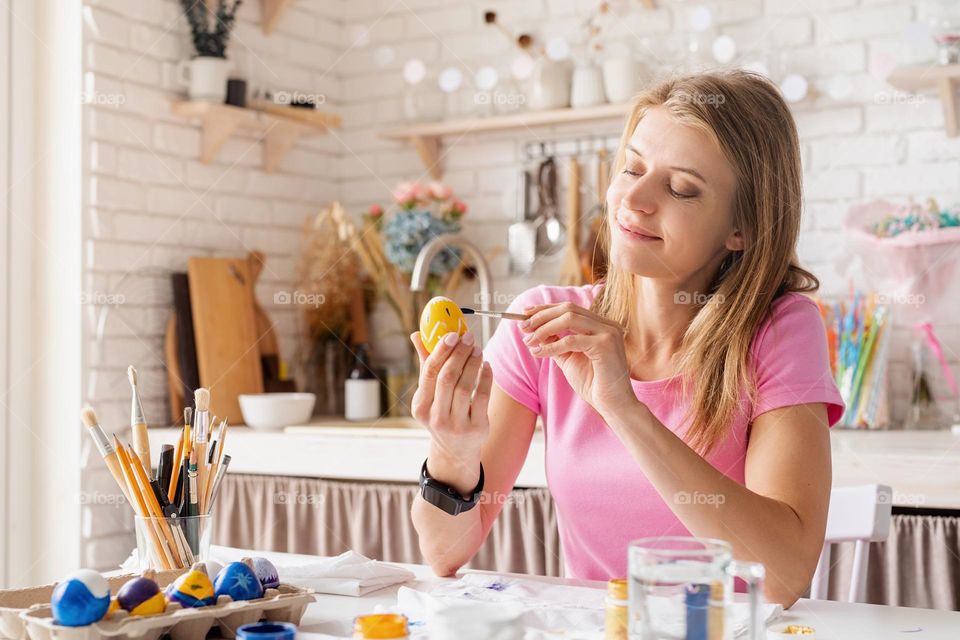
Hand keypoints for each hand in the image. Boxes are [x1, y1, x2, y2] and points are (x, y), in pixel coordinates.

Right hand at [410, 330, 491, 493]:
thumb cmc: (441, 414)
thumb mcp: (429, 396)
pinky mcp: (477, 429)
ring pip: (465, 387)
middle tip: (468, 338)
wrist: (455, 452)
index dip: (441, 351)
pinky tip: (486, 366)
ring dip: (473, 363)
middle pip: (447, 378)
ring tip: (477, 349)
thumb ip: (425, 365)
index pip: (429, 373)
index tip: (452, 334)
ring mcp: (456, 425)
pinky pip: (482, 397)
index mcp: (420, 407)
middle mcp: (436, 418)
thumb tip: (417, 334)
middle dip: (459, 354)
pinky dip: (486, 378)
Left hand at [521, 302, 636, 416]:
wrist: (612, 405)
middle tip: (522, 327)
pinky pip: (571, 340)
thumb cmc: (593, 384)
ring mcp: (608, 332)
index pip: (570, 308)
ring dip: (544, 328)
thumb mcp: (569, 358)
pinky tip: (538, 353)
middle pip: (568, 308)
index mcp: (601, 325)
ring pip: (569, 318)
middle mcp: (607, 325)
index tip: (525, 313)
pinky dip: (551, 346)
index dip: (546, 308)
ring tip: (529, 341)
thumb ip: (556, 343)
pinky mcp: (605, 344)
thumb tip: (535, 330)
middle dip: (542, 316)